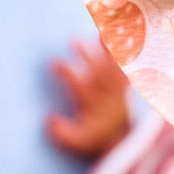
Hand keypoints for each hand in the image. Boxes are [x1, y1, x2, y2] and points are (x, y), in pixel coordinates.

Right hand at [45, 38, 129, 157]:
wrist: (121, 142)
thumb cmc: (95, 140)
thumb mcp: (77, 142)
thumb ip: (62, 133)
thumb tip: (49, 120)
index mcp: (92, 106)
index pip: (78, 85)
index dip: (67, 73)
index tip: (54, 62)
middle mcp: (106, 96)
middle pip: (97, 71)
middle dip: (86, 55)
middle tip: (72, 40)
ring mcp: (117, 90)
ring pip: (112, 66)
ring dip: (106, 50)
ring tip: (100, 31)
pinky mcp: (124, 88)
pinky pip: (125, 68)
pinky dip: (123, 54)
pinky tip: (116, 40)